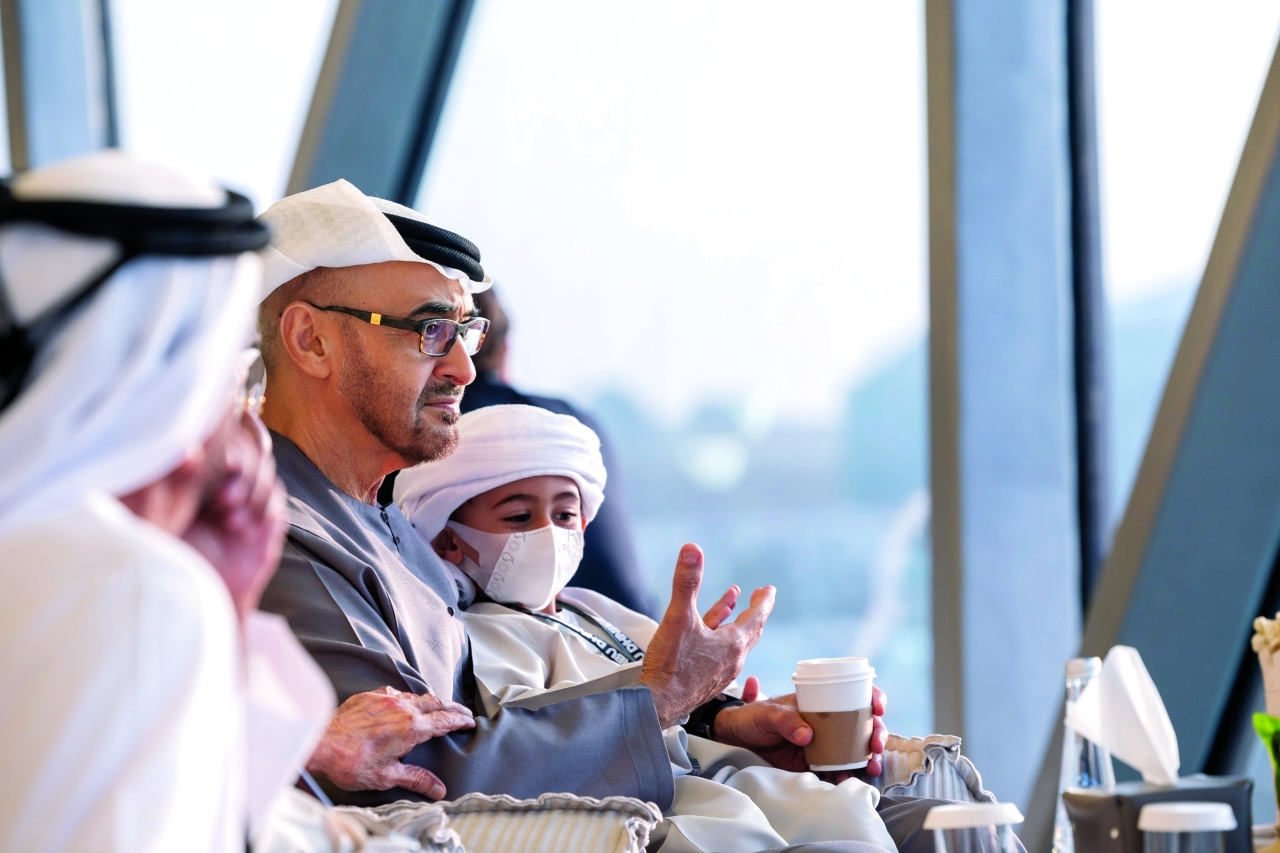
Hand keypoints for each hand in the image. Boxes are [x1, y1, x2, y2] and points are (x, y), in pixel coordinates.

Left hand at [182, 409, 286, 619]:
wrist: (189, 597)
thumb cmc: (168, 553)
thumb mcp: (166, 513)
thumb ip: (174, 481)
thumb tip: (189, 450)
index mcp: (207, 475)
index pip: (231, 443)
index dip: (232, 442)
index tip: (219, 451)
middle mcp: (231, 486)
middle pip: (254, 457)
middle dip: (242, 466)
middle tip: (225, 473)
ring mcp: (252, 507)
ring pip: (267, 479)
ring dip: (250, 490)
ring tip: (225, 509)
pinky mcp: (267, 529)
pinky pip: (274, 509)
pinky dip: (260, 512)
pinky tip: (237, 526)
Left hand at [306, 687, 475, 798]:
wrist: (319, 744)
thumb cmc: (350, 762)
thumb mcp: (387, 776)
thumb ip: (415, 779)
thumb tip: (438, 789)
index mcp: (411, 727)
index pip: (444, 720)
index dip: (460, 720)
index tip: (470, 721)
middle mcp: (402, 708)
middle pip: (436, 702)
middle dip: (452, 706)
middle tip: (462, 711)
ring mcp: (385, 699)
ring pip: (417, 696)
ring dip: (431, 701)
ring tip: (439, 706)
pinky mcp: (370, 696)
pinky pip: (396, 693)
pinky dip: (407, 698)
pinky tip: (404, 703)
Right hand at [639, 544, 774, 726]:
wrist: (657, 704)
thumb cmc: (670, 665)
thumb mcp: (678, 616)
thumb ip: (686, 582)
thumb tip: (692, 550)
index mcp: (732, 644)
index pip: (757, 617)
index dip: (764, 601)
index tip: (769, 590)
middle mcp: (732, 660)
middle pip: (751, 632)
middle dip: (755, 612)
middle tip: (760, 598)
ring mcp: (720, 673)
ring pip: (735, 644)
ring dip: (735, 623)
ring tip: (732, 605)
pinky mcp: (707, 682)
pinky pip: (720, 654)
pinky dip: (719, 638)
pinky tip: (709, 634)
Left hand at [713, 686, 888, 776]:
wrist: (737, 738)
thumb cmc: (753, 716)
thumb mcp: (767, 713)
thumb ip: (785, 721)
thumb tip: (807, 735)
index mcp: (820, 701)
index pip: (854, 693)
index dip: (872, 697)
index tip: (877, 706)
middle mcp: (828, 720)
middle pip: (863, 723)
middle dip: (877, 733)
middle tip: (876, 746)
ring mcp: (824, 742)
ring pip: (856, 747)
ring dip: (869, 757)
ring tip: (872, 766)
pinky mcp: (816, 762)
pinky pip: (839, 768)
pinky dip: (849, 774)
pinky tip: (850, 779)